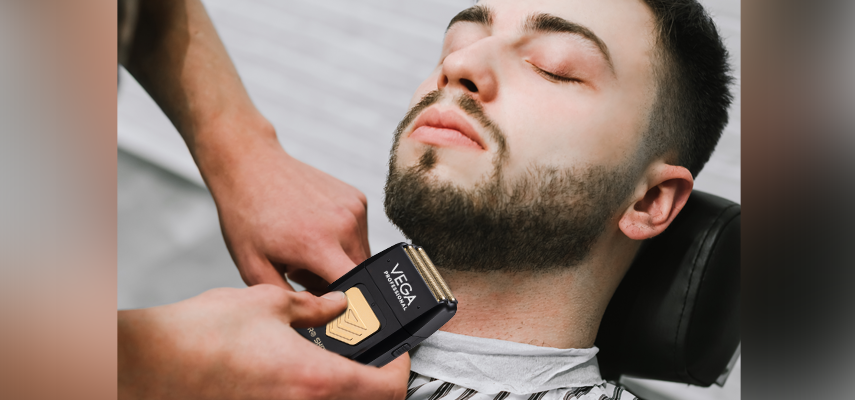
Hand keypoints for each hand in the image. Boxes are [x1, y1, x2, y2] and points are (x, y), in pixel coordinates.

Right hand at [118, 285, 409, 399]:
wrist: (151, 363)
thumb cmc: (202, 335)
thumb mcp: (268, 303)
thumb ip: (312, 307)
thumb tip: (335, 306)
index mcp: (317, 379)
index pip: (389, 387)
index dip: (401, 367)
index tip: (397, 350)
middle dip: (379, 383)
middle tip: (372, 359)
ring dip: (347, 389)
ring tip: (336, 363)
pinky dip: (317, 392)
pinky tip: (301, 374)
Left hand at [201, 132, 370, 291]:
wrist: (251, 166)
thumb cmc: (247, 216)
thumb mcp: (254, 268)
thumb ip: (288, 299)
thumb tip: (315, 317)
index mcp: (318, 244)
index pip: (352, 290)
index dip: (343, 305)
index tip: (326, 308)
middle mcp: (343, 224)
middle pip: (359, 274)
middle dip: (336, 282)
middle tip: (301, 271)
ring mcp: (354, 208)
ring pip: (361, 254)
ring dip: (340, 260)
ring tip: (306, 247)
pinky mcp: (358, 198)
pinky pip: (359, 233)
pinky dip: (342, 239)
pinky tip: (314, 228)